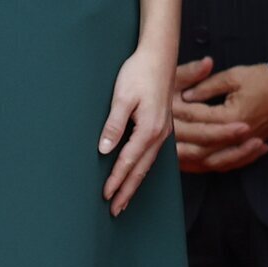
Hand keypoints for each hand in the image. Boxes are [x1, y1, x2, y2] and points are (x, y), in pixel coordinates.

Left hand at [99, 43, 174, 215]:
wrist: (159, 56)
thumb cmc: (139, 73)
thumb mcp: (122, 97)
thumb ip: (114, 124)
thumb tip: (105, 150)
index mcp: (149, 129)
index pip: (128, 162)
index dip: (116, 180)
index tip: (105, 196)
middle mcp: (159, 134)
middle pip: (140, 170)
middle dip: (127, 191)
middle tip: (115, 210)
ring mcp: (163, 131)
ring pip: (147, 165)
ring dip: (135, 184)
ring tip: (124, 200)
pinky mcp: (162, 126)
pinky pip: (151, 155)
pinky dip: (142, 169)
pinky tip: (137, 175)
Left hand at [175, 60, 267, 173]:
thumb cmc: (266, 79)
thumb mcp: (235, 76)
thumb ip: (208, 86)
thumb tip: (187, 95)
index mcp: (232, 116)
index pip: (198, 119)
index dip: (180, 113)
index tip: (164, 108)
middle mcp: (238, 136)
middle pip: (201, 146)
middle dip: (180, 143)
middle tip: (161, 138)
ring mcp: (244, 144)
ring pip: (213, 161)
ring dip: (194, 160)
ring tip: (174, 157)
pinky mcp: (249, 147)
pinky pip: (229, 164)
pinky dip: (210, 165)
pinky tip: (199, 163)